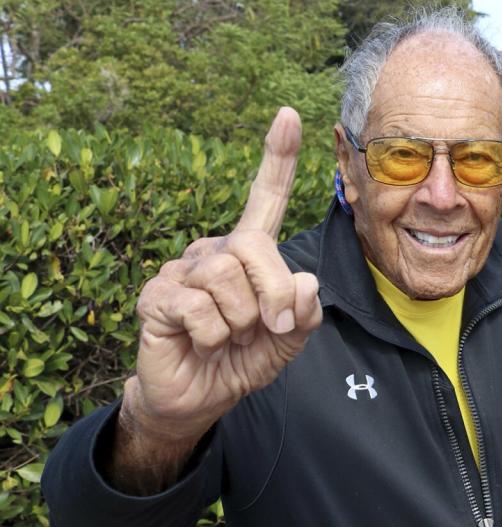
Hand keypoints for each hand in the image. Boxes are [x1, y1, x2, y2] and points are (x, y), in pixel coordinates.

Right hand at [123, 107, 322, 448]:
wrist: (201, 398)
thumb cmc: (243, 360)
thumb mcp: (288, 340)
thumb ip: (305, 313)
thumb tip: (307, 282)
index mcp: (248, 254)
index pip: (264, 200)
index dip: (277, 159)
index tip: (289, 115)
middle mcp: (213, 252)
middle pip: (253, 248)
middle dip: (273, 293)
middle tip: (271, 329)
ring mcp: (182, 271)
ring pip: (226, 278)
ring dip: (242, 321)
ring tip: (230, 337)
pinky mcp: (157, 297)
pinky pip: (200, 308)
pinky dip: (214, 336)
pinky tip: (202, 343)